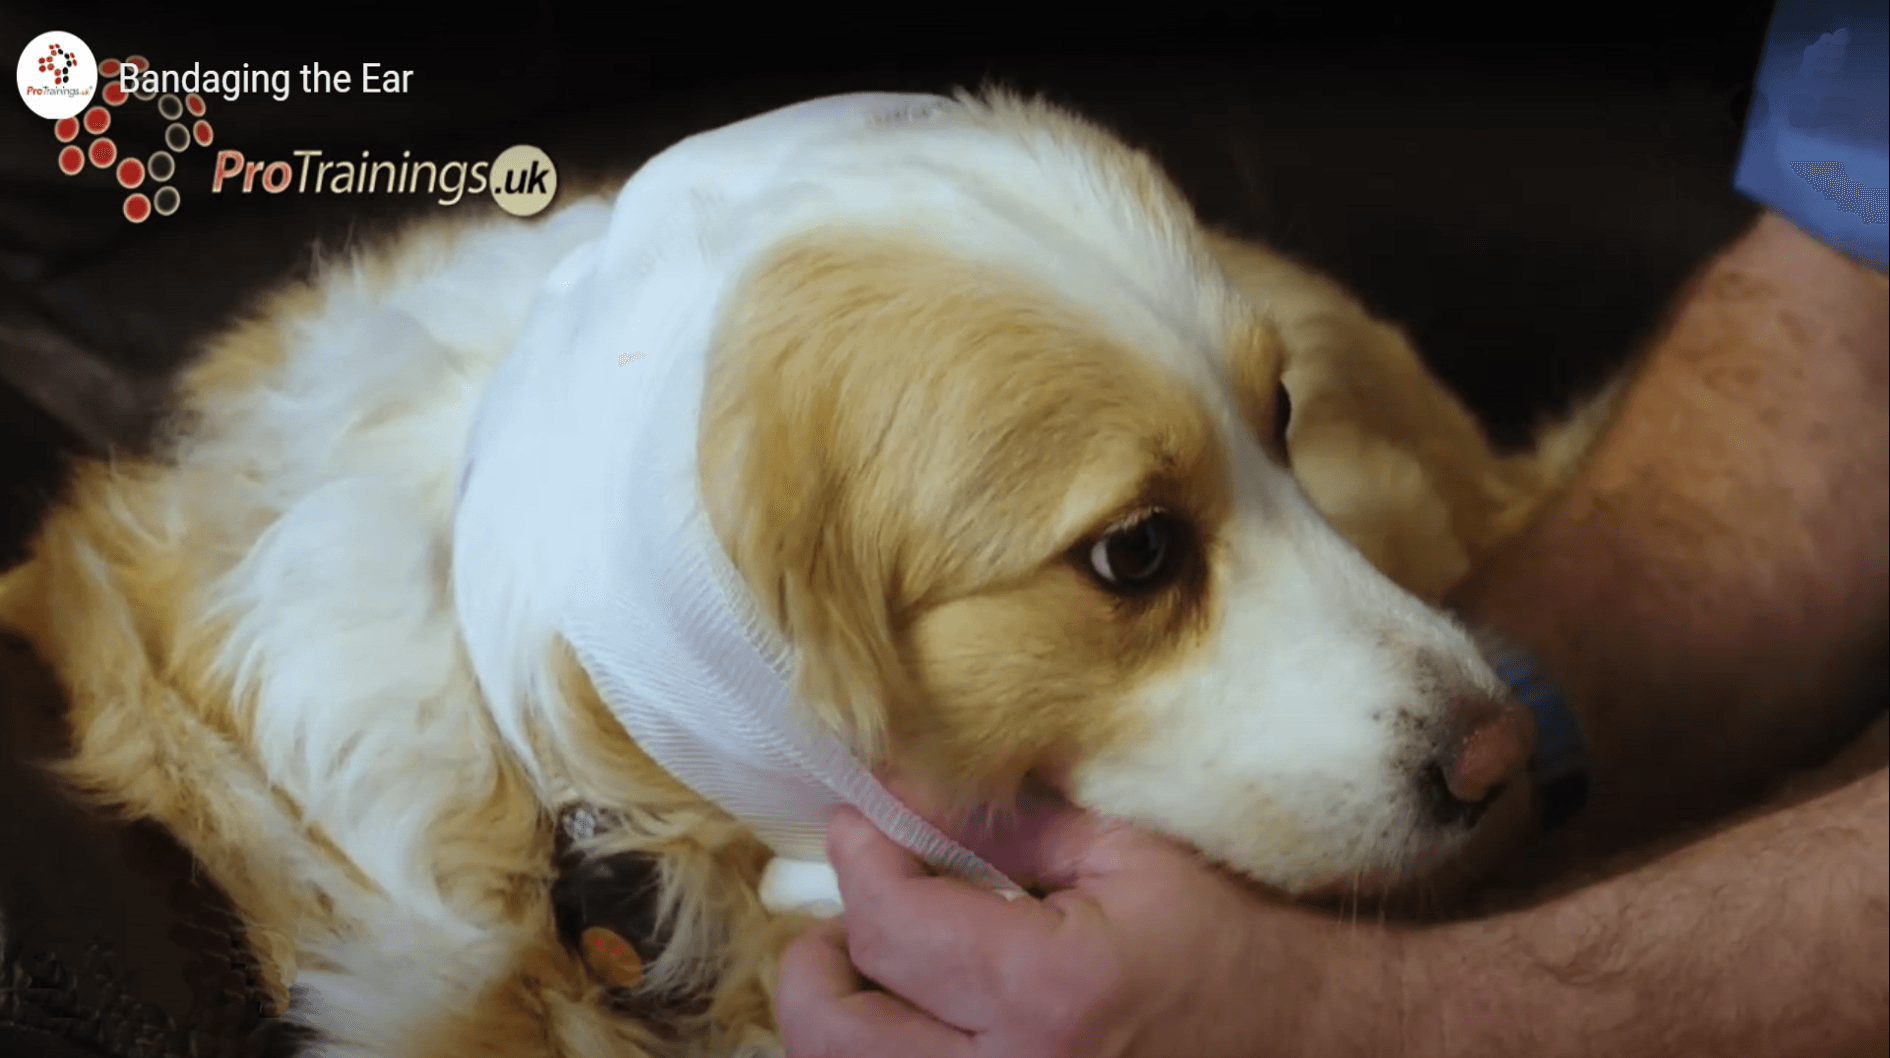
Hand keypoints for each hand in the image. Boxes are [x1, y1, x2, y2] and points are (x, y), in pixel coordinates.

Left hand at [773, 798, 1411, 1057]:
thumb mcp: (1126, 858)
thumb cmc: (1231, 945)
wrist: (1312, 1042)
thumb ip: (1006, 822)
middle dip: (816, 958)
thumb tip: (905, 784)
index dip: (859, 857)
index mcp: (1048, 991)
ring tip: (873, 971)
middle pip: (835, 1030)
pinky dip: (893, 1056)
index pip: (889, 923)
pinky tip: (920, 1020)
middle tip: (841, 914)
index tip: (859, 822)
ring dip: (844, 1017)